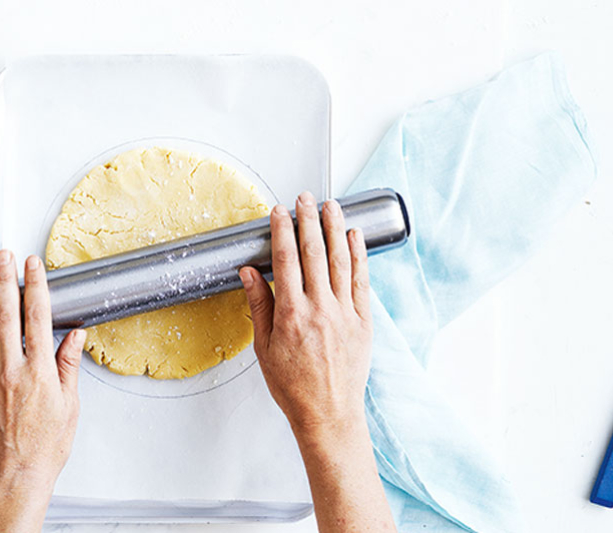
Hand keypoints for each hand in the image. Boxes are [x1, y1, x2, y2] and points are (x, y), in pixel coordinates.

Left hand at [0, 250, 85, 532]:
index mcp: (40, 372)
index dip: (35, 287)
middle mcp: (12, 371)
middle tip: (3, 256)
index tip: (32, 265)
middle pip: (7, 315)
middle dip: (5, 281)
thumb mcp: (70, 405)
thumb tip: (75, 336)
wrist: (17, 474)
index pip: (37, 318)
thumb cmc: (46, 446)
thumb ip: (69, 366)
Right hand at [239, 191, 372, 435]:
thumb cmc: (292, 386)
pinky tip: (354, 237)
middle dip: (308, 221)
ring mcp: (345, 314)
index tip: (279, 212)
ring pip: (340, 261)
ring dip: (334, 229)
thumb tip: (248, 272)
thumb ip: (259, 305)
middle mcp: (320, 309)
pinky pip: (361, 280)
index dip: (281, 232)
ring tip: (331, 206)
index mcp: (291, 315)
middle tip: (305, 198)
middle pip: (314, 253)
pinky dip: (358, 255)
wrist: (328, 414)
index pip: (285, 261)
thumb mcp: (264, 348)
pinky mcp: (363, 321)